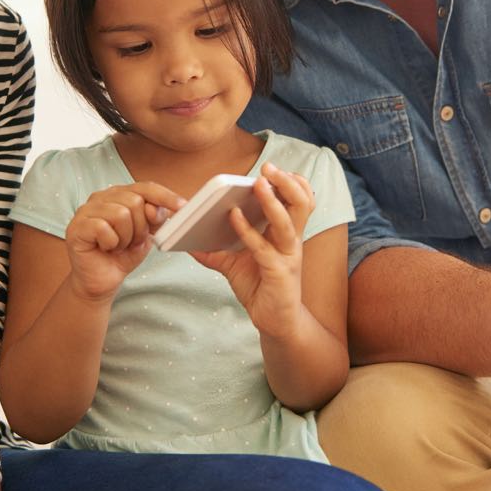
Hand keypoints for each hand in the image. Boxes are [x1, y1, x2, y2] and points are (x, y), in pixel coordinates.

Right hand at [65, 182, 184, 301]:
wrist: (100, 281)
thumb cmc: (122, 255)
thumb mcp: (146, 235)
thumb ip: (154, 218)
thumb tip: (156, 208)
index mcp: (119, 194)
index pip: (146, 187)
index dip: (166, 196)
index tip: (183, 207)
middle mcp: (101, 196)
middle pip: (135, 201)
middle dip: (140, 228)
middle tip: (131, 242)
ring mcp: (86, 210)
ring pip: (121, 214)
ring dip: (125, 237)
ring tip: (118, 246)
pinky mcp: (77, 226)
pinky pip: (103, 228)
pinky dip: (111, 243)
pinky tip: (105, 248)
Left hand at [192, 162, 314, 338]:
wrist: (276, 322)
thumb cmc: (261, 287)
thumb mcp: (236, 263)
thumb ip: (216, 250)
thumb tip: (188, 239)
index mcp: (286, 233)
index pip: (299, 200)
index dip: (292, 182)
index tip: (274, 168)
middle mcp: (292, 240)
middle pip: (301, 203)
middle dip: (286, 183)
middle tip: (269, 168)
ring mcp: (287, 256)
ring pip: (287, 222)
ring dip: (272, 201)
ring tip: (259, 183)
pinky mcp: (278, 272)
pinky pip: (263, 247)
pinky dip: (247, 229)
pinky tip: (233, 216)